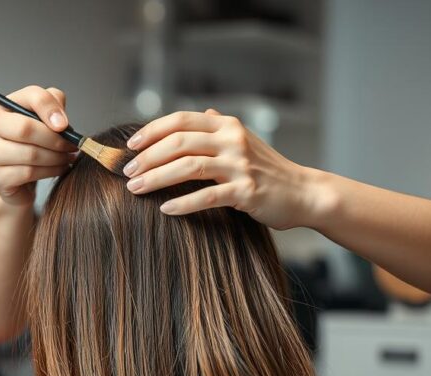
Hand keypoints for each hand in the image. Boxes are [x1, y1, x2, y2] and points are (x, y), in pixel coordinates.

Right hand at [0, 86, 77, 206]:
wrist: (19, 177)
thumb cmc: (33, 143)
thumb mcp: (44, 117)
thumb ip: (53, 104)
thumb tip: (59, 119)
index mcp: (3, 106)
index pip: (30, 97)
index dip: (50, 109)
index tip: (65, 125)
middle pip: (26, 128)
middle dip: (55, 139)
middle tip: (72, 145)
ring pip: (31, 154)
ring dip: (57, 157)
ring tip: (68, 157)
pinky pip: (29, 173)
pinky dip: (51, 171)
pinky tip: (59, 169)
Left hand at [123, 109, 318, 229]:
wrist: (304, 192)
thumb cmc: (268, 169)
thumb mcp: (244, 141)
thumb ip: (220, 126)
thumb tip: (202, 110)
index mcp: (227, 125)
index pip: (181, 120)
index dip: (151, 131)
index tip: (129, 146)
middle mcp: (233, 139)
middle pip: (179, 142)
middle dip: (148, 157)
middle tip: (126, 173)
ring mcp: (240, 165)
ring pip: (188, 167)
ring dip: (157, 178)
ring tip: (135, 190)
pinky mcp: (246, 191)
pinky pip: (207, 196)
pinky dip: (183, 203)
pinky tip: (165, 209)